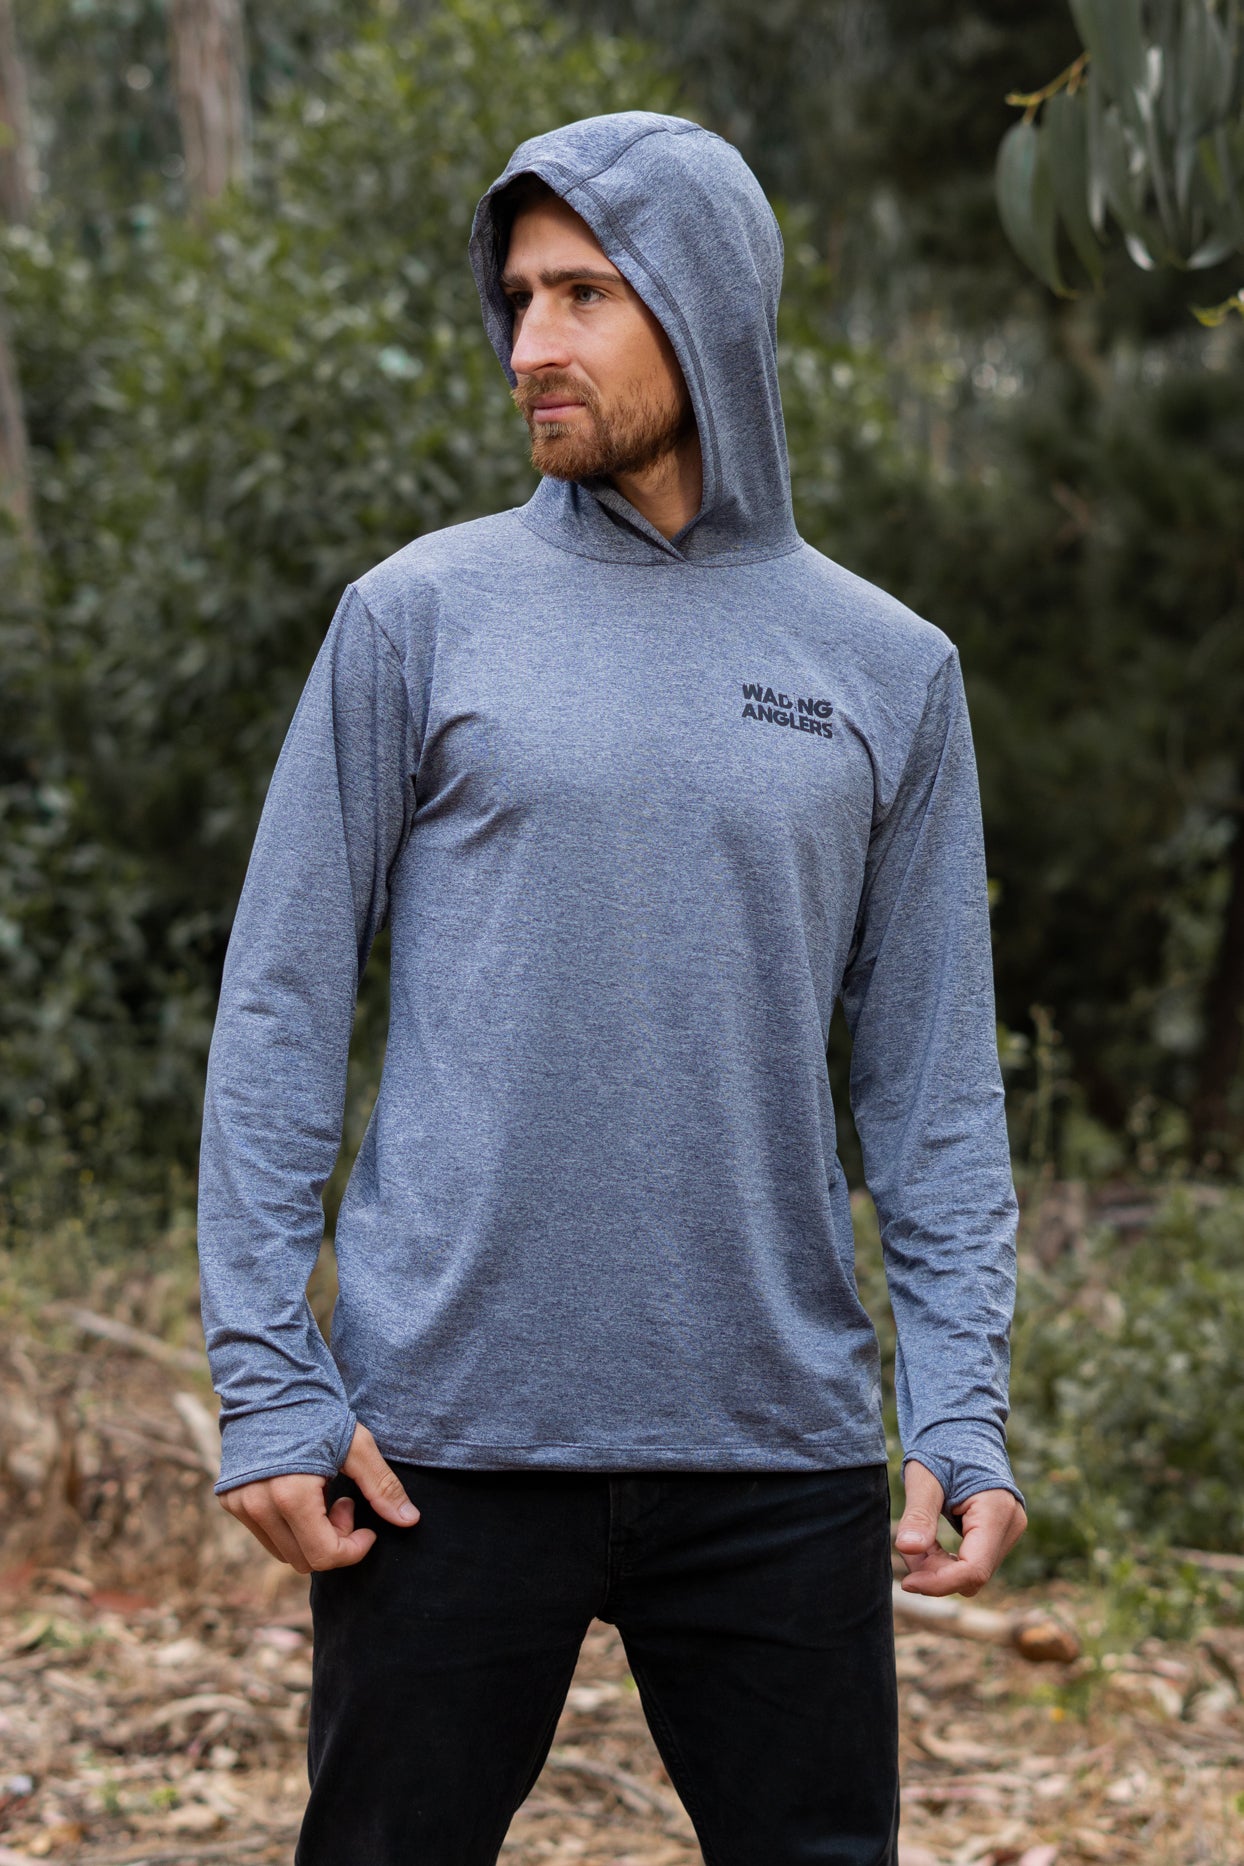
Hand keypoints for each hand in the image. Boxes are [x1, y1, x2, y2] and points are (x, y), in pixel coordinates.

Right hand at [219, 1422, 418, 1572]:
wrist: (269, 1382)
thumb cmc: (316, 1410)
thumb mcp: (356, 1446)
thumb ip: (382, 1486)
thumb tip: (411, 1520)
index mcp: (290, 1496)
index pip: (324, 1556)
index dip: (353, 1549)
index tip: (367, 1528)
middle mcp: (258, 1507)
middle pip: (304, 1559)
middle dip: (334, 1541)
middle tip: (345, 1503)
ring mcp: (240, 1506)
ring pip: (284, 1551)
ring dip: (311, 1535)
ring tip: (323, 1495)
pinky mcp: (230, 1501)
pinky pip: (266, 1535)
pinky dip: (290, 1527)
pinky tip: (301, 1492)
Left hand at [895, 1459, 1026, 1597]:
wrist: (961, 1428)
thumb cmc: (942, 1446)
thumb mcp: (924, 1478)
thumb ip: (918, 1513)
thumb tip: (906, 1547)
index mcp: (996, 1510)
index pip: (973, 1569)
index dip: (940, 1582)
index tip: (907, 1582)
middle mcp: (1011, 1525)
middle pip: (973, 1574)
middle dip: (936, 1572)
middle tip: (906, 1549)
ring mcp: (1010, 1530)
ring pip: (974, 1572)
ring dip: (941, 1567)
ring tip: (917, 1542)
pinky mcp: (1001, 1532)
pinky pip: (975, 1561)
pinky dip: (950, 1560)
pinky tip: (930, 1543)